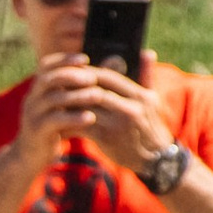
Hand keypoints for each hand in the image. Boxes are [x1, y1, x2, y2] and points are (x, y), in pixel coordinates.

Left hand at [23, 54, 173, 186]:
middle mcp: (130, 108)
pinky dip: (70, 124)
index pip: (108, 76)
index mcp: (140, 95)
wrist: (156, 159)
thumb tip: (146, 52)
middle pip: (95, 90)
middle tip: (60, 85)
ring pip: (87, 108)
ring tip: (57, 102)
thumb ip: (147, 75)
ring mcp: (118, 124)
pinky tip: (61, 123)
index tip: (74, 71)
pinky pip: (83, 127)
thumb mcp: (153, 100)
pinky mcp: (107, 139)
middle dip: (76, 87)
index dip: (88, 72)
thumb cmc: (151, 126)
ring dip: (70, 104)